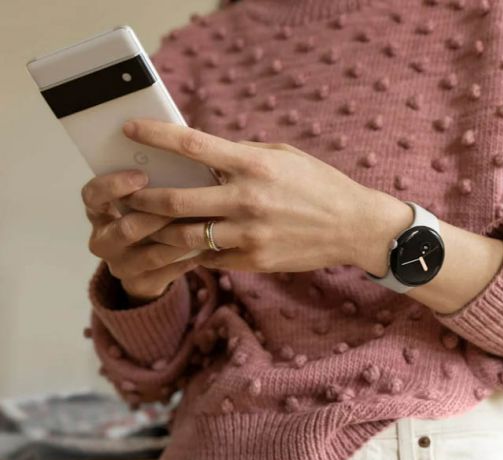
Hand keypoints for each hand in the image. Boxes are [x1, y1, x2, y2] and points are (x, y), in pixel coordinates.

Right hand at [81, 170, 198, 302]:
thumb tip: (183, 159)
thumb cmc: (149, 218)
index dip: (114, 186)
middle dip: (157, 216)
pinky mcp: (140, 284)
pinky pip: (168, 272)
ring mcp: (120, 266)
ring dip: (180, 239)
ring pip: (152, 254)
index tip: (142, 176)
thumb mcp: (143, 200)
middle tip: (184, 202)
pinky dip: (189, 257)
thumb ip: (153, 184)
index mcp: (98, 212)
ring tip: (204, 223)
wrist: (148, 266)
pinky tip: (208, 245)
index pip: (93, 195)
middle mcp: (103, 240)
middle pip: (125, 229)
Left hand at [119, 118, 381, 272]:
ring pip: (184, 236)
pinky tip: (180, 243)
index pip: (192, 145)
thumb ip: (241, 154)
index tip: (130, 129)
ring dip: (157, 231)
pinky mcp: (253, 261)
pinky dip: (190, 249)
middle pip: (175, 200)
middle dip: (140, 198)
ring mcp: (248, 235)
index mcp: (254, 165)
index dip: (155, 135)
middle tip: (124, 194)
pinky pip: (208, 257)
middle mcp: (246, 200)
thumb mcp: (282, 156)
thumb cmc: (318, 184)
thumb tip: (203, 155)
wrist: (352, 226)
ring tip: (142, 224)